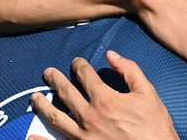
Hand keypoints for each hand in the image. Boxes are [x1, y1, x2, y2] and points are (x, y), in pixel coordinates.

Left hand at [28, 50, 177, 139]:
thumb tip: (112, 55)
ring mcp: (82, 136)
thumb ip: (130, 71)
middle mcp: (89, 116)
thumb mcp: (148, 94)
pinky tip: (31, 135)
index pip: (85, 75)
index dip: (79, 65)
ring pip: (56, 117)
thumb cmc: (155, 128)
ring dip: (43, 106)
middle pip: (65, 93)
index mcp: (105, 99)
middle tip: (48, 73)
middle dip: (55, 80)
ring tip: (35, 98)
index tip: (77, 62)